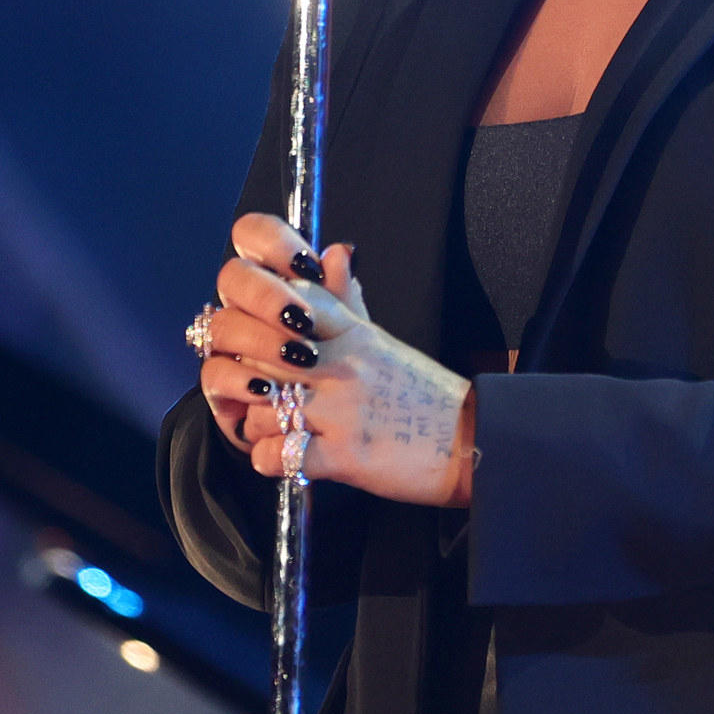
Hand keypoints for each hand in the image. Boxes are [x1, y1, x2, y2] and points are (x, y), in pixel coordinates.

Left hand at [195, 213, 475, 506]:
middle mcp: (342, 363)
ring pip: (259, 409)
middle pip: (255, 355)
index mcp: (349, 331)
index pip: (278, 303)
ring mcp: (342, 409)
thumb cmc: (422, 396)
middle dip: (244, 378)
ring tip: (278, 430)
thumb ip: (346, 302)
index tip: (257, 347)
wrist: (470, 443)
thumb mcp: (382, 340)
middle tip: (256, 395)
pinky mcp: (344, 456)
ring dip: (258, 427)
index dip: (253, 323)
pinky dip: (270, 461)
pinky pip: (276, 455)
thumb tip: (333, 251)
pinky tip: (288, 458)